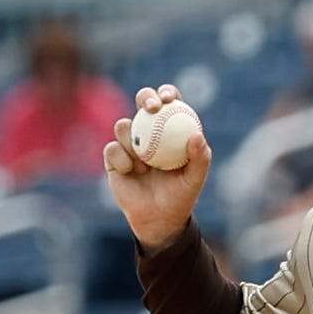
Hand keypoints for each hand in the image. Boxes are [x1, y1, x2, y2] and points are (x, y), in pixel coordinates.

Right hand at [104, 84, 212, 251]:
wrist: (158, 219)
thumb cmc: (181, 197)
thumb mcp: (194, 179)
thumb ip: (200, 158)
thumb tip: (198, 135)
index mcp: (170, 131)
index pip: (169, 104)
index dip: (167, 94)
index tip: (169, 98)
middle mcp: (149, 132)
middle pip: (143, 103)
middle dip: (145, 97)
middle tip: (151, 107)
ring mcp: (130, 144)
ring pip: (124, 125)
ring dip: (133, 137)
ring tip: (143, 161)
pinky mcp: (113, 158)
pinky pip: (112, 149)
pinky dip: (122, 158)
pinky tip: (131, 171)